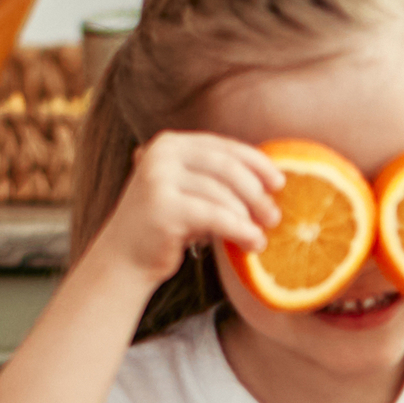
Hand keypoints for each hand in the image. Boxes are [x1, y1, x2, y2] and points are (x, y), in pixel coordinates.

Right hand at [88, 130, 285, 289]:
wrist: (123, 259)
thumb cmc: (167, 226)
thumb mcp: (190, 192)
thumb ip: (218, 178)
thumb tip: (275, 177)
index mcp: (169, 144)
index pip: (223, 146)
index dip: (257, 163)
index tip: (280, 182)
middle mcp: (160, 155)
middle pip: (226, 166)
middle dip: (256, 192)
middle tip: (274, 216)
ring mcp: (158, 179)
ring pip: (222, 193)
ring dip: (249, 217)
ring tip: (261, 237)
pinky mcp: (162, 208)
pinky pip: (215, 216)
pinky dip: (240, 230)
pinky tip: (252, 243)